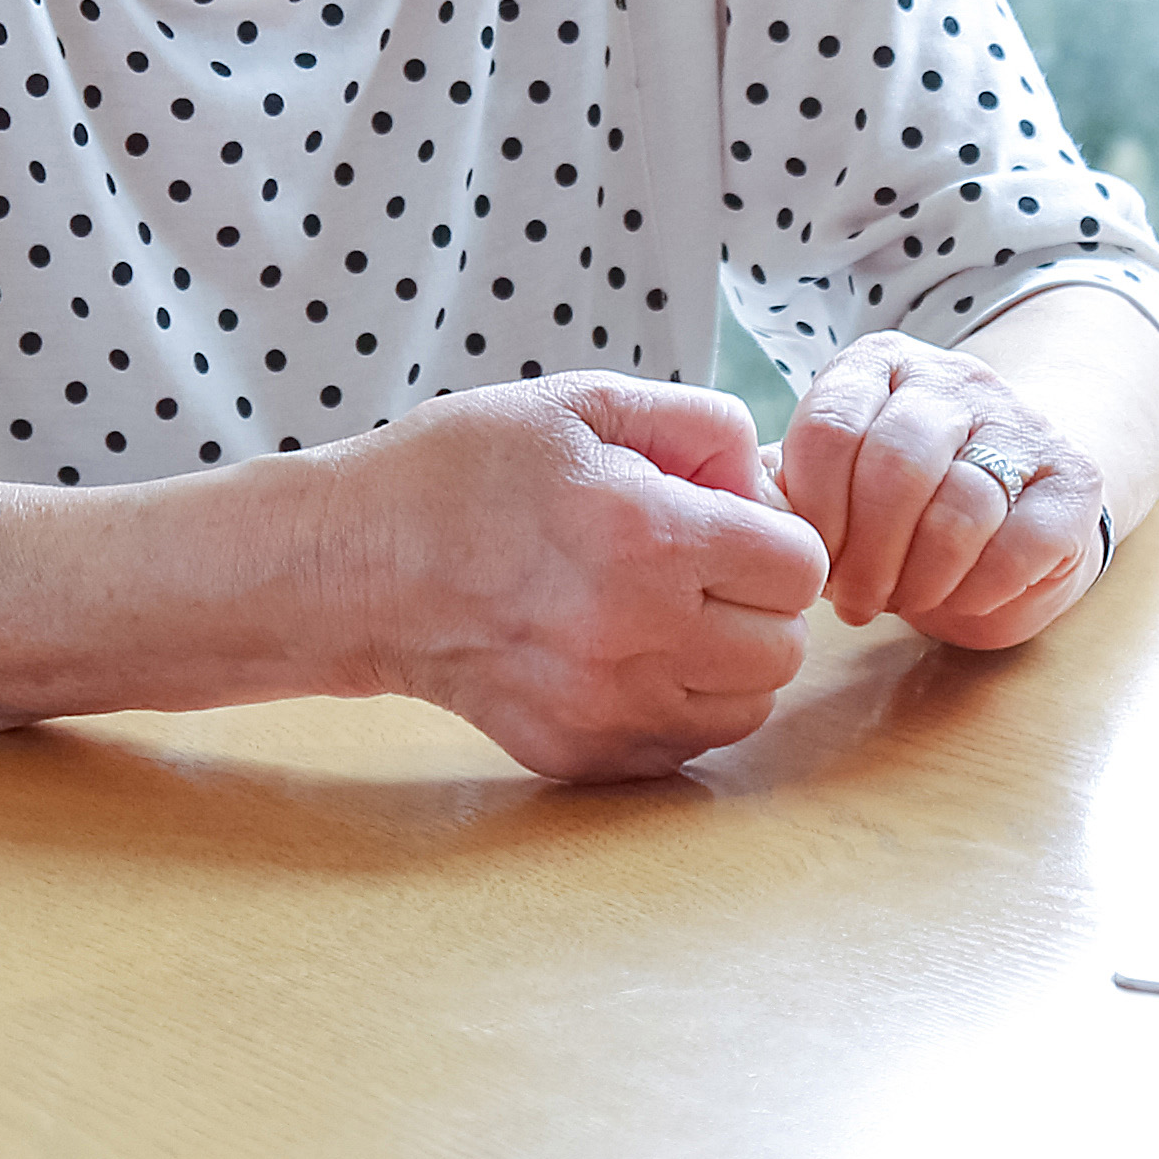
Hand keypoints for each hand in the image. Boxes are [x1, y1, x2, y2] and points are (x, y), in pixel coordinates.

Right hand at [304, 377, 828, 778]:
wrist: (359, 565)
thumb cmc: (466, 471)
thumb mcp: (585, 403)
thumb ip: (701, 425)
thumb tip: (766, 485)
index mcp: (649, 536)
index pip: (799, 567)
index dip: (775, 536)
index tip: (731, 524)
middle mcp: (636, 635)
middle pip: (785, 648)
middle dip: (760, 602)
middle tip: (703, 570)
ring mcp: (605, 708)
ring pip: (748, 708)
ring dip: (730, 663)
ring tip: (668, 615)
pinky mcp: (578, 755)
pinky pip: (685, 746)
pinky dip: (679, 706)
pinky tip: (629, 657)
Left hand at [775, 330, 1104, 648]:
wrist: (1022, 497)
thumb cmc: (905, 505)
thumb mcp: (837, 484)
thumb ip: (786, 489)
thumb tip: (738, 509)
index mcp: (880, 366)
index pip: (830, 429)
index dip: (817, 516)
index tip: (815, 563)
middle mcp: (955, 380)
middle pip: (895, 465)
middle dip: (866, 555)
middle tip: (858, 600)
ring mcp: (1021, 424)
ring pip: (959, 507)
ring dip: (922, 578)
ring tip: (907, 600)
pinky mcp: (1074, 480)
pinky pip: (1020, 544)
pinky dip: (980, 589)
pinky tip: (963, 597)